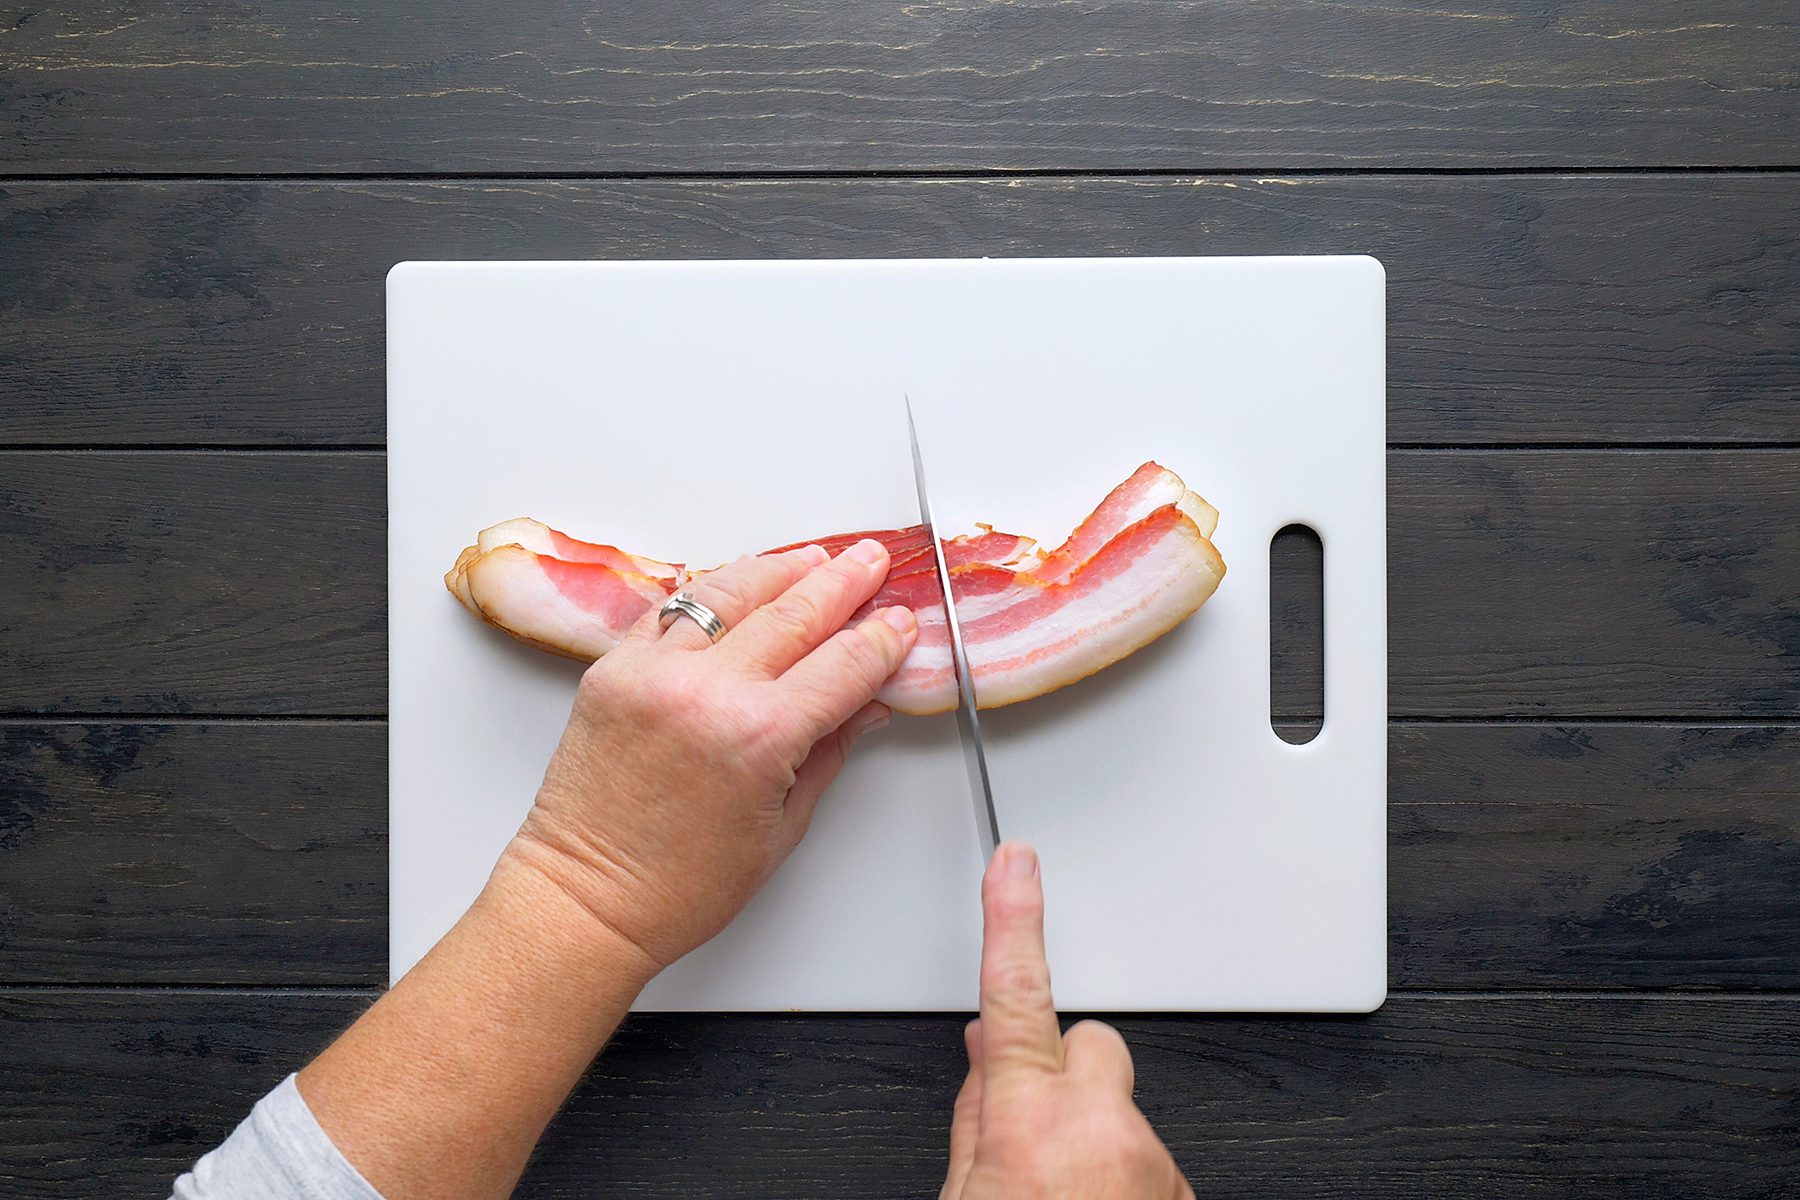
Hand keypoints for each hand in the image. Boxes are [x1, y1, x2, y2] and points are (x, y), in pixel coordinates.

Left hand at [499, 539, 917, 971]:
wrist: (587, 899)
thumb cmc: (679, 886)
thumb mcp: (782, 827)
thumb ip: (828, 753)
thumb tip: (865, 707)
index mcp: (758, 736)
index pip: (843, 664)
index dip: (881, 638)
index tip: (899, 622)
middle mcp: (706, 690)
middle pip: (795, 612)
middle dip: (843, 583)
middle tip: (870, 562)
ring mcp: (654, 672)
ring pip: (730, 593)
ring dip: (780, 570)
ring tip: (813, 560)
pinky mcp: (613, 669)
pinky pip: (671, 610)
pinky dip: (712, 592)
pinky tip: (739, 582)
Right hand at [943, 843, 1192, 1199]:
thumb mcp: (962, 1199)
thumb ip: (975, 1122)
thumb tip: (985, 1061)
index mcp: (1030, 1120)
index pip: (1015, 990)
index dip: (1013, 917)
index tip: (1015, 863)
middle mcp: (1101, 1128)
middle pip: (1089, 1044)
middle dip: (1062, 1069)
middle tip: (1033, 1132)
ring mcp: (1151, 1160)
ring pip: (1118, 1106)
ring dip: (1090, 1136)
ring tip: (1063, 1195)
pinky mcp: (1184, 1190)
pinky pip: (1147, 1153)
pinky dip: (1121, 1175)